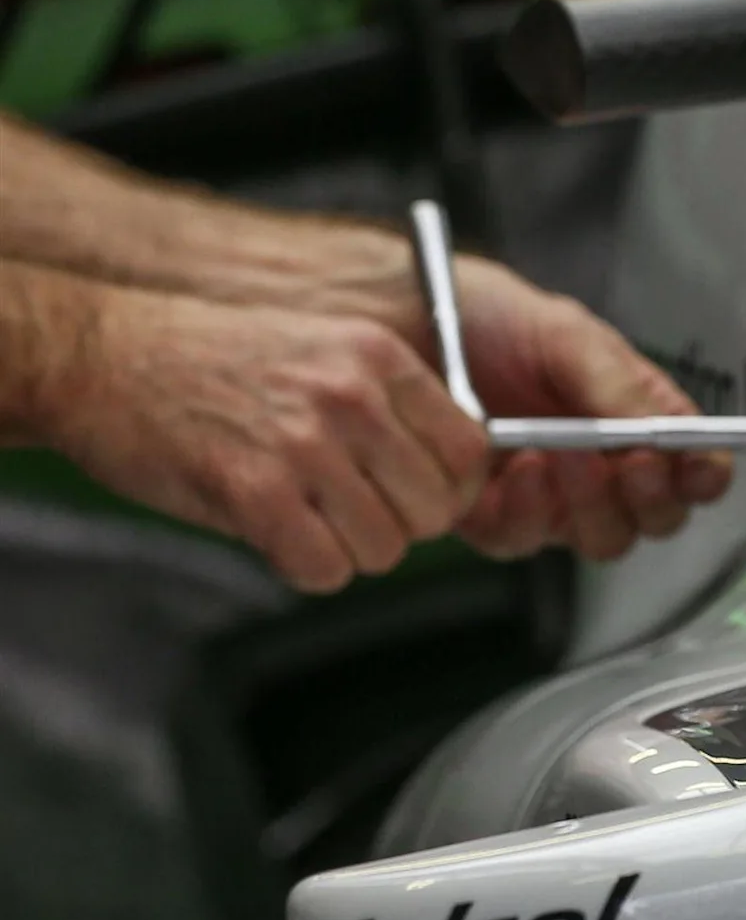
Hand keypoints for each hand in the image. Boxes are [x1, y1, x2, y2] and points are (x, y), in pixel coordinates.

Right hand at [44, 281, 490, 591]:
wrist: (99, 353)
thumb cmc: (210, 361)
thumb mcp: (323, 351)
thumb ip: (392, 404)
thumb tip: (455, 476)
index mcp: (378, 356)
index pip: (473, 452)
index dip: (447, 488)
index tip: (412, 493)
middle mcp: (352, 396)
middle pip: (435, 511)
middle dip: (395, 525)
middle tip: (341, 509)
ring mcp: (305, 443)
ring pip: (385, 548)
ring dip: (345, 549)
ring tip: (298, 513)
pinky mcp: (256, 490)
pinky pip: (325, 568)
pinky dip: (302, 566)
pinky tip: (270, 531)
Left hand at [444, 255, 732, 564]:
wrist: (395, 320)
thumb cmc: (485, 316)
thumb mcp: (564, 333)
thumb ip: (620, 386)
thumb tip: (671, 435)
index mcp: (635, 420)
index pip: (695, 468)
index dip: (703, 476)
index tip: (694, 468)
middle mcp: (605, 468)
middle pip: (657, 519)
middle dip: (650, 498)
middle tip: (629, 463)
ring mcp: (552, 499)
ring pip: (601, 540)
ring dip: (589, 505)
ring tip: (558, 457)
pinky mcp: (495, 516)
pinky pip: (527, 541)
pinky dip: (527, 513)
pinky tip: (512, 473)